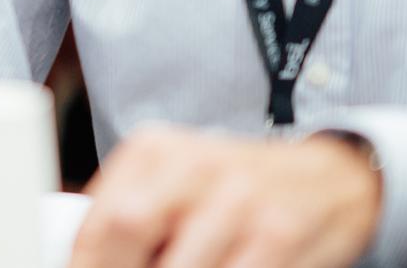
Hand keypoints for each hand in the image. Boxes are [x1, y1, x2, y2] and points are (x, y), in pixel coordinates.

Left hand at [70, 126, 380, 267]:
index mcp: (154, 151)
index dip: (83, 265)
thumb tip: (76, 261)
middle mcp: (194, 166)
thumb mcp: (173, 184)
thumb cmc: (233, 191)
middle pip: (127, 227)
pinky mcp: (278, 234)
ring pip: (178, 266)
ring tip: (180, 267)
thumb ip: (126, 219)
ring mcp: (239, 200)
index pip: (97, 220)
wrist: (330, 178)